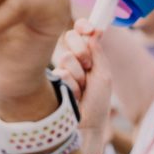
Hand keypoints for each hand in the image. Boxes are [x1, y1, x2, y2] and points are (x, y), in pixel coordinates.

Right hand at [52, 20, 111, 152]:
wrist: (86, 126)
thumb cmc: (98, 103)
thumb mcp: (103, 75)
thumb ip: (98, 52)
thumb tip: (95, 30)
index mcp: (85, 55)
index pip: (79, 32)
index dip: (83, 27)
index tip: (89, 28)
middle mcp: (71, 60)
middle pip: (70, 38)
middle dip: (83, 52)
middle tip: (89, 67)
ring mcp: (60, 70)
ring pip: (66, 57)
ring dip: (79, 76)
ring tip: (82, 90)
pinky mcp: (50, 81)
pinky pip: (61, 73)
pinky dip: (71, 86)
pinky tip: (72, 96)